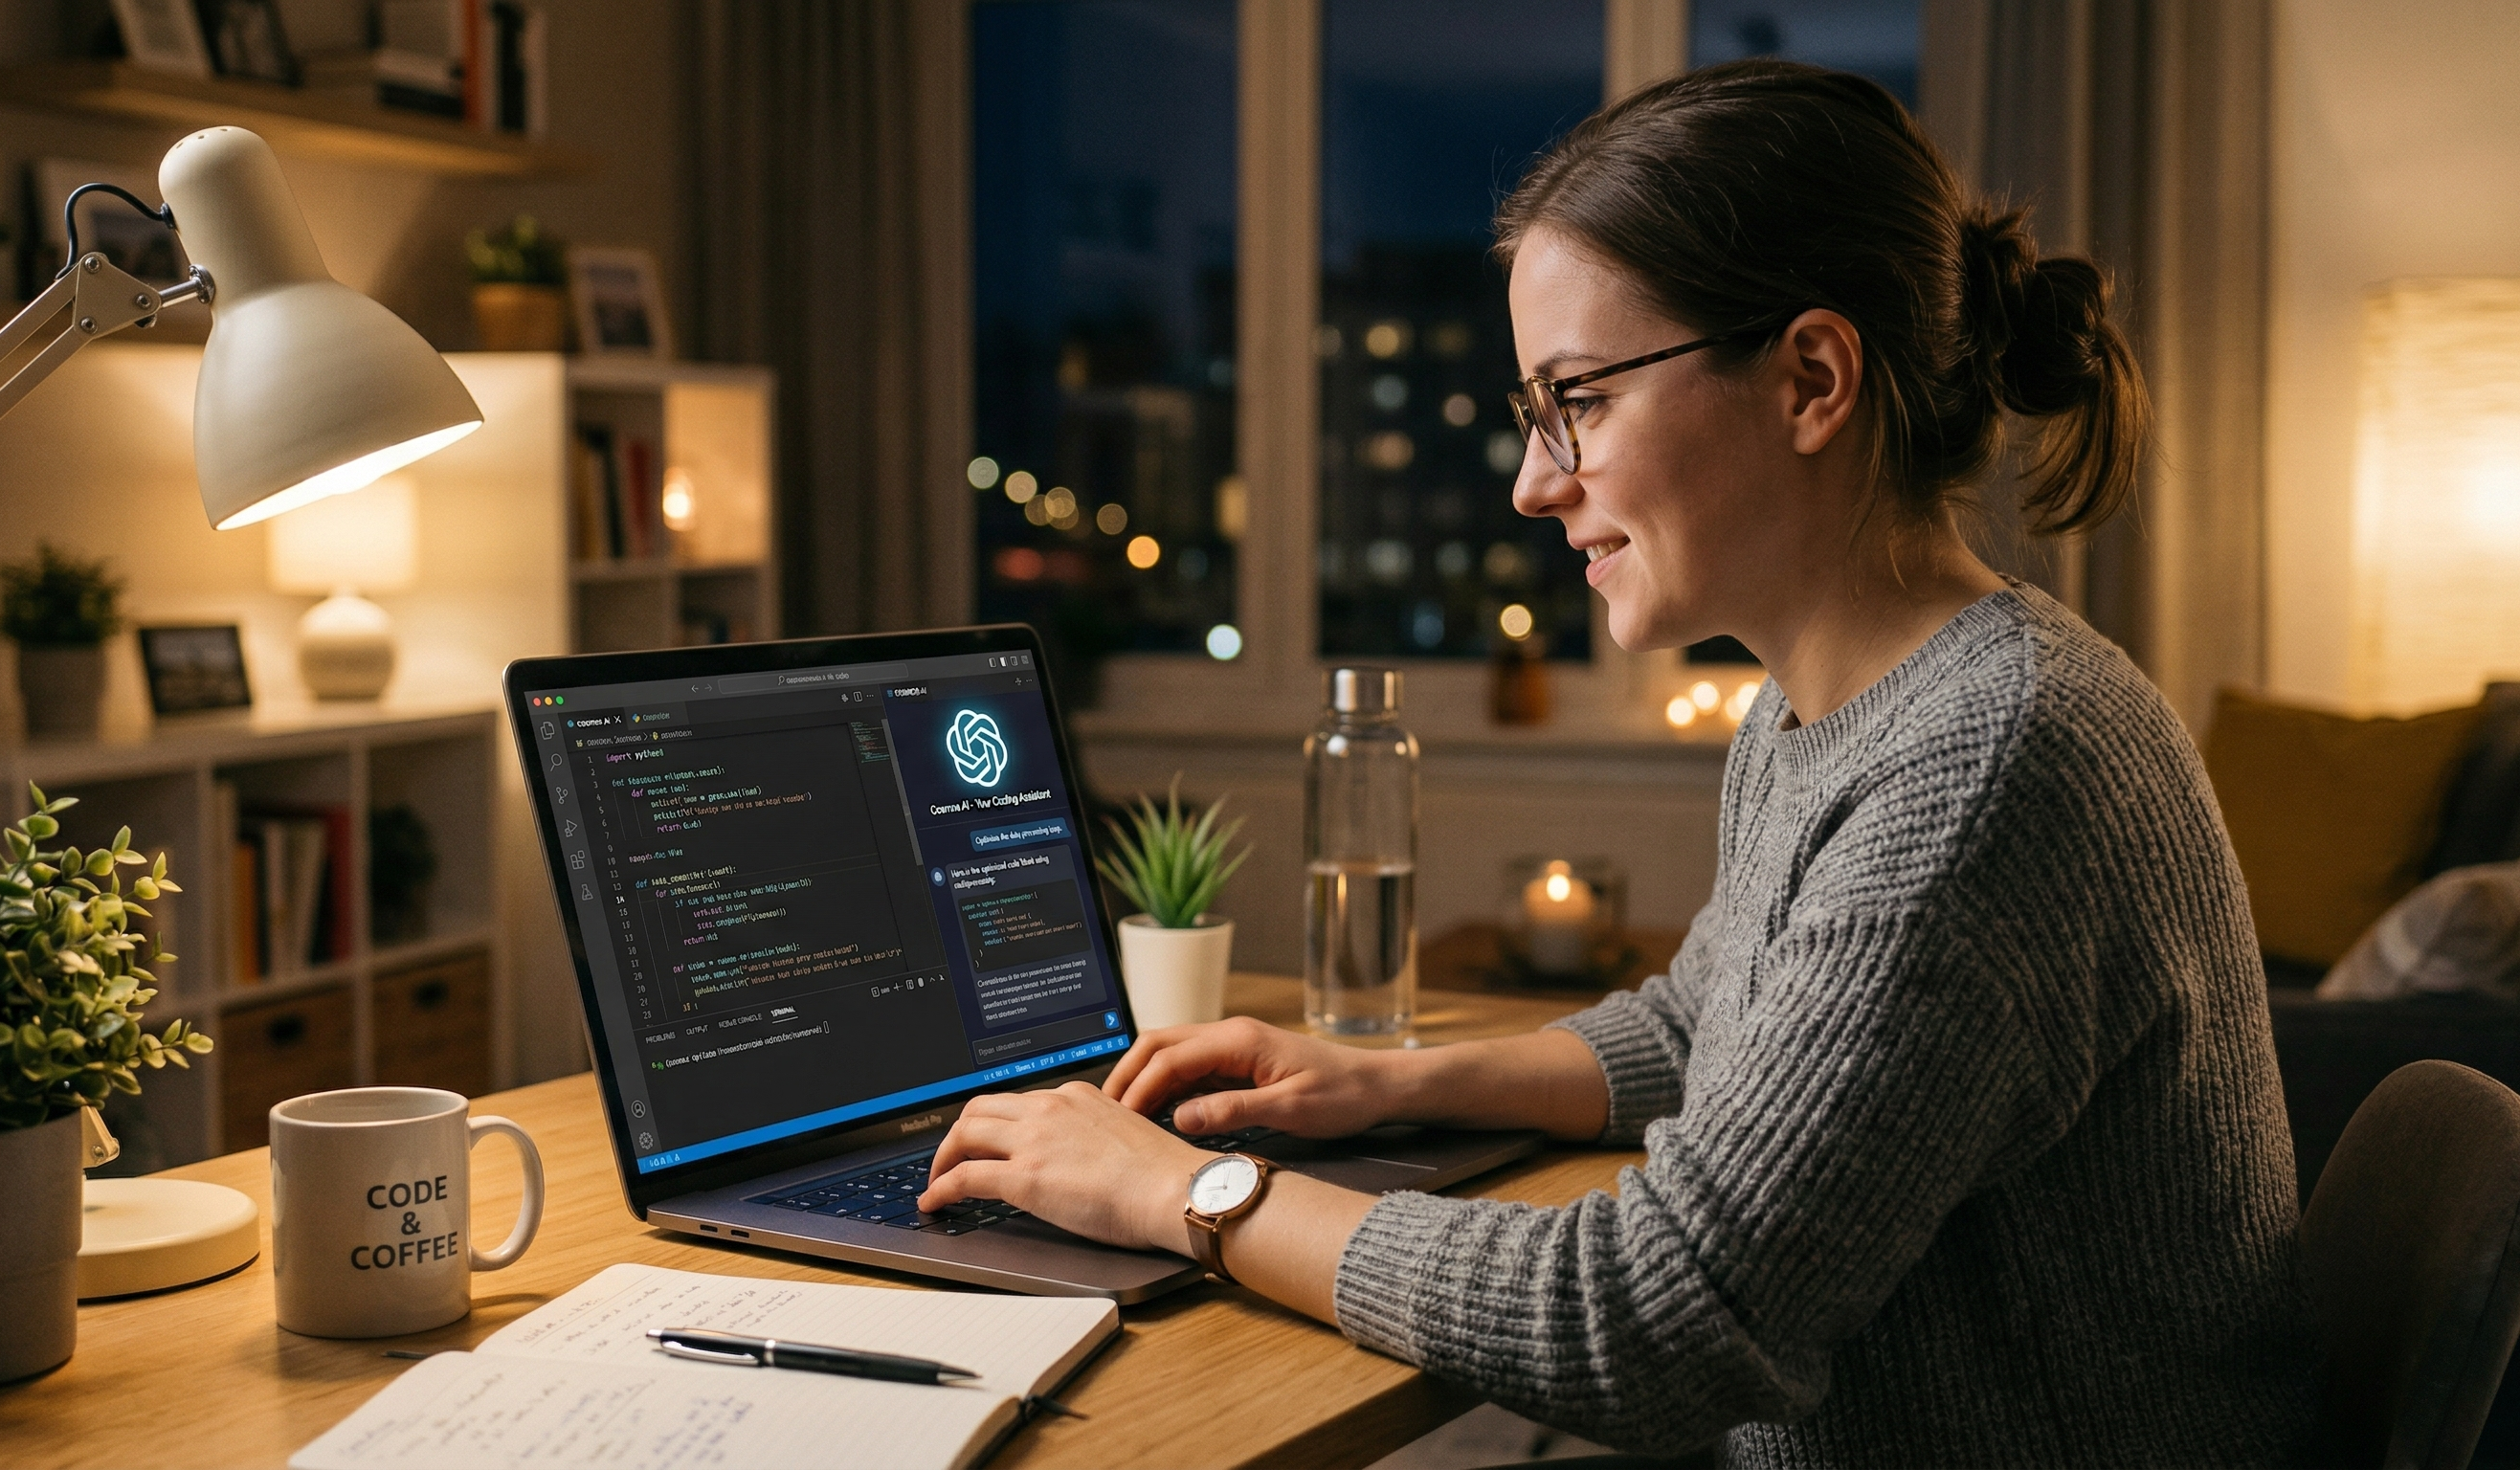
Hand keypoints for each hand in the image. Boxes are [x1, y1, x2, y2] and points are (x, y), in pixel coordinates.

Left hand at [918, 1081, 1209, 1253]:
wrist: (1175, 1190)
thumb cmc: (1163, 1175)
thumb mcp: (1124, 1134)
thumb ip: (1093, 1135)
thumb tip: (1078, 1159)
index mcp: (1076, 1096)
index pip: (1019, 1102)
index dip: (995, 1123)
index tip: (987, 1141)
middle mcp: (1051, 1108)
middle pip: (981, 1108)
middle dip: (959, 1134)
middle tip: (952, 1158)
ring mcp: (1035, 1140)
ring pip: (965, 1133)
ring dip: (943, 1157)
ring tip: (937, 1180)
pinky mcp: (1024, 1176)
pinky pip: (964, 1176)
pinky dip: (940, 1188)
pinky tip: (934, 1202)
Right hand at [1102, 1016, 1404, 1137]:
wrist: (1376, 1085)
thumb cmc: (1341, 1095)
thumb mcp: (1290, 1109)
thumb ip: (1234, 1111)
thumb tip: (1180, 1117)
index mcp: (1239, 1039)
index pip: (1171, 1056)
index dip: (1140, 1086)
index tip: (1119, 1118)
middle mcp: (1231, 1034)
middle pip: (1159, 1043)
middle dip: (1129, 1073)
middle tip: (1106, 1111)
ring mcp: (1233, 1046)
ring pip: (1171, 1052)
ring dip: (1145, 1079)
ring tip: (1123, 1114)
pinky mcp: (1239, 1061)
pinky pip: (1191, 1068)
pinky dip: (1167, 1086)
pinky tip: (1158, 1113)